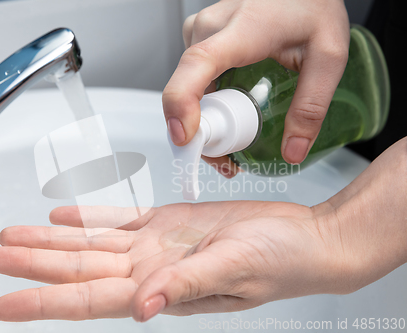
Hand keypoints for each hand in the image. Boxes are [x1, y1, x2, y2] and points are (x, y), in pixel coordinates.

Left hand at [0, 201, 335, 321]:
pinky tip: (63, 218)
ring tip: (13, 237)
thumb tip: (141, 307)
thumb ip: (184, 287)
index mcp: (162, 286)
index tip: (4, 303)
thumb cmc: (280, 260)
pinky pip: (119, 220)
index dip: (43, 301)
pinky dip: (89, 219)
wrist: (302, 239)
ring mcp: (156, 245)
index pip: (88, 298)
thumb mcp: (233, 271)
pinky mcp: (169, 223)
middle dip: (31, 265)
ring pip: (90, 243)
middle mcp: (150, 269)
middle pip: (77, 268)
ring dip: (50, 241)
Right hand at [165, 0, 349, 171]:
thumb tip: (292, 151)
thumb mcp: (328, 56)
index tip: (184, 137)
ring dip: (201, 124)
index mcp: (242, 31)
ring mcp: (201, 33)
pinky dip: (203, 107)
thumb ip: (311, 105)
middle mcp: (210, 29)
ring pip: (186, 90)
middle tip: (230, 163)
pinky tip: (225, 117)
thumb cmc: (312, 6)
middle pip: (187, 91)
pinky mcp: (200, 40)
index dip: (181, 103)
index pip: (197, 65)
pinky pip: (191, 81)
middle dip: (200, 135)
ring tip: (232, 144)